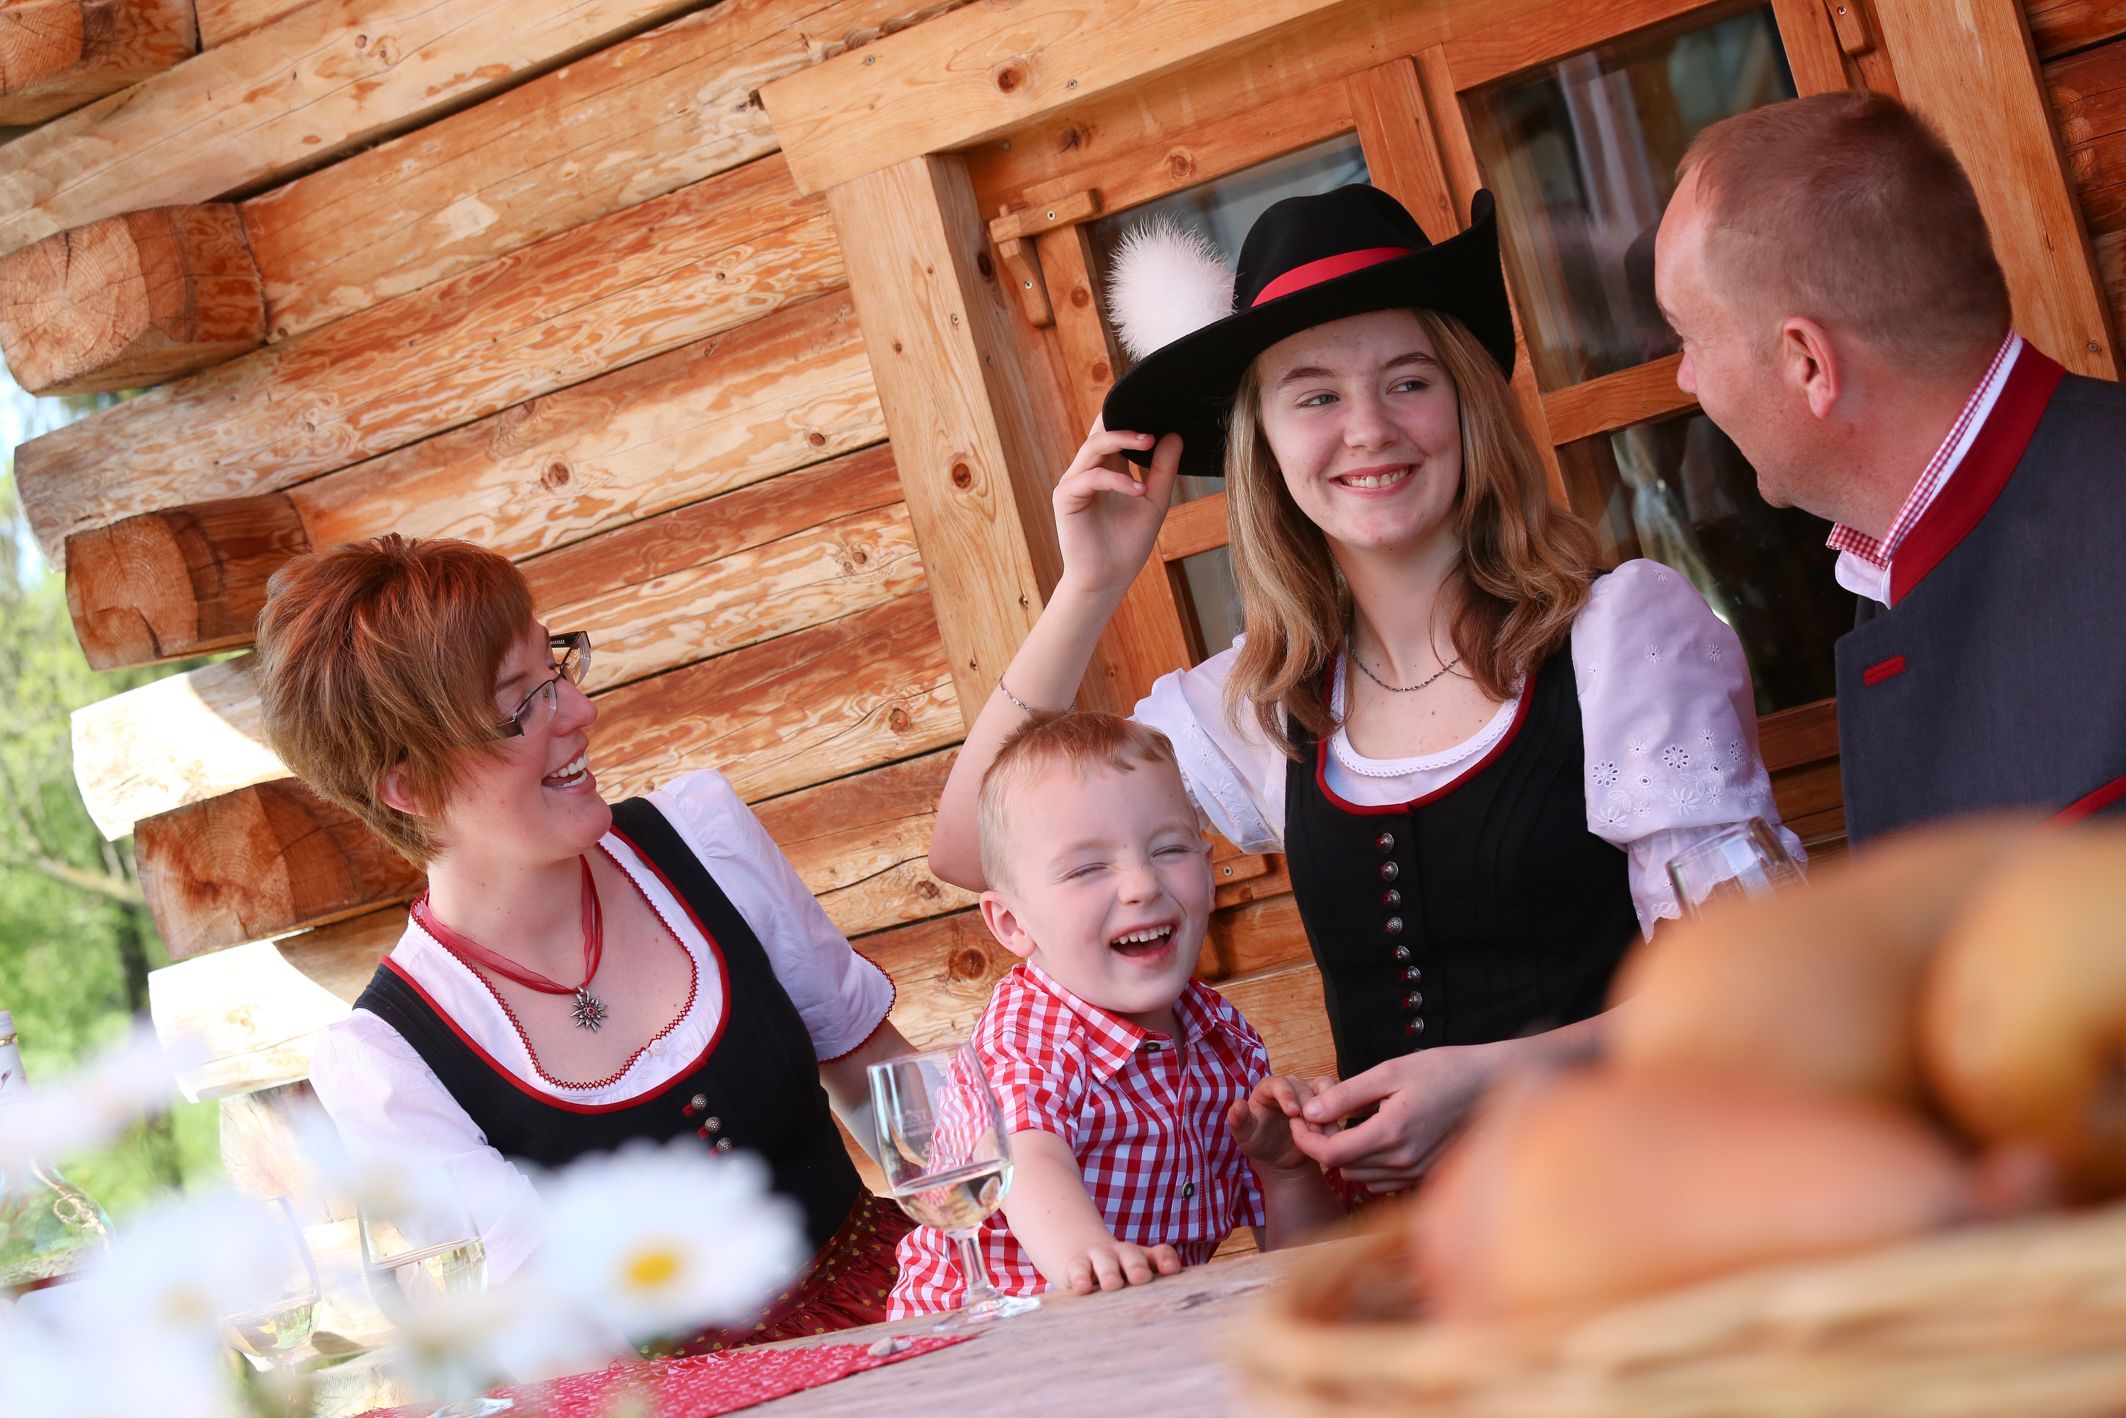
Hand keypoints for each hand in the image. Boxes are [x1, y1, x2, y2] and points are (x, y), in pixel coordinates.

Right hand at [1052, 418, 1182, 600]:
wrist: (1109, 579)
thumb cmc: (1128, 544)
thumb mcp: (1154, 501)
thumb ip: (1163, 469)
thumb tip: (1175, 435)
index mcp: (1106, 468)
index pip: (1112, 430)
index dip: (1128, 415)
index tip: (1157, 408)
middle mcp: (1087, 470)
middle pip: (1101, 430)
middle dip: (1127, 424)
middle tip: (1154, 427)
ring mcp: (1074, 482)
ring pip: (1093, 447)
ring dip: (1122, 441)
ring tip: (1149, 443)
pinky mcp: (1065, 497)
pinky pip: (1091, 477)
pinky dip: (1116, 480)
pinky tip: (1138, 489)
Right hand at [1063, 1238, 1183, 1295]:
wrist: (1081, 1257)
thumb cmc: (1117, 1279)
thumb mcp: (1133, 1283)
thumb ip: (1150, 1298)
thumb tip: (1167, 1329)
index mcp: (1144, 1259)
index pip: (1160, 1253)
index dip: (1166, 1260)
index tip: (1171, 1271)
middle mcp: (1123, 1254)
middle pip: (1132, 1256)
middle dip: (1137, 1266)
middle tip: (1141, 1278)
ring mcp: (1099, 1256)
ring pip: (1106, 1260)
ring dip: (1109, 1271)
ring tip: (1111, 1285)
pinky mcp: (1077, 1263)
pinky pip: (1079, 1268)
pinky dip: (1080, 1277)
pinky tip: (1082, 1289)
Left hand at [1228, 1075, 1330, 1173]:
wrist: (1281, 1159)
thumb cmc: (1260, 1143)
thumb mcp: (1246, 1136)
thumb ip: (1239, 1121)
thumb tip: (1238, 1106)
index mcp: (1268, 1088)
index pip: (1278, 1084)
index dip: (1287, 1096)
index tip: (1293, 1113)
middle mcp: (1290, 1085)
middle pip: (1303, 1087)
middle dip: (1308, 1107)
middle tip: (1312, 1128)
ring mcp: (1309, 1092)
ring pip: (1323, 1089)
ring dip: (1326, 1108)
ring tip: (1322, 1131)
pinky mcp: (1325, 1102)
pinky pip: (1336, 1100)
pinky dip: (1337, 1115)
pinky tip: (1334, 1133)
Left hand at [1295, 1046, 1493, 1190]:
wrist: (1490, 1085)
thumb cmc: (1442, 1070)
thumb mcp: (1390, 1072)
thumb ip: (1347, 1094)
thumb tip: (1310, 1112)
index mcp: (1390, 1133)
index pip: (1330, 1154)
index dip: (1306, 1139)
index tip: (1300, 1120)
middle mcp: (1403, 1161)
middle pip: (1343, 1168)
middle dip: (1327, 1144)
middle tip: (1327, 1115)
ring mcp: (1417, 1172)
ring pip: (1362, 1177)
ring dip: (1350, 1156)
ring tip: (1354, 1124)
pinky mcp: (1427, 1175)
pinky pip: (1385, 1181)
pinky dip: (1372, 1165)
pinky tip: (1379, 1137)